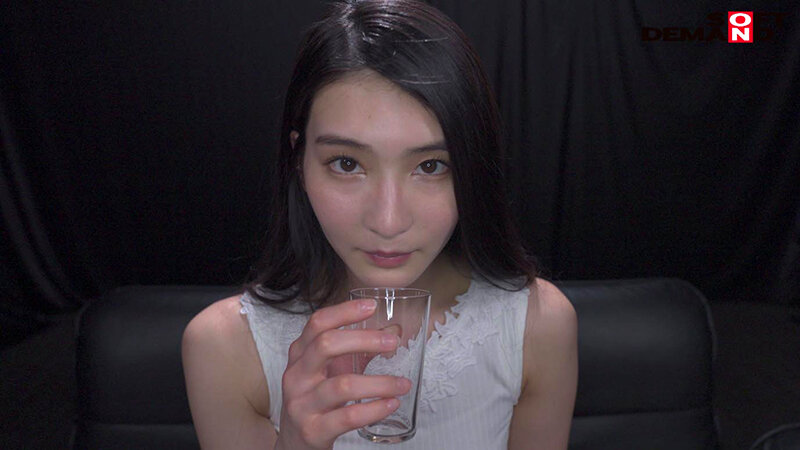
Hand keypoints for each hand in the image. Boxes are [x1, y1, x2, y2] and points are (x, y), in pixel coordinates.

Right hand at [274, 299, 412, 449]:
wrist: (294, 444)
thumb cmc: (315, 401)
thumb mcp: (328, 372)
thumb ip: (357, 352)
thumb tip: (393, 332)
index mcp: (300, 355)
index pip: (318, 323)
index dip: (345, 311)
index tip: (372, 306)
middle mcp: (296, 375)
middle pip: (326, 345)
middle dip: (365, 340)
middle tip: (393, 343)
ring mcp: (301, 403)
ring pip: (343, 385)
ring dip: (380, 382)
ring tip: (402, 384)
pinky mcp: (312, 430)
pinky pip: (348, 417)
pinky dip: (375, 409)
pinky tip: (391, 404)